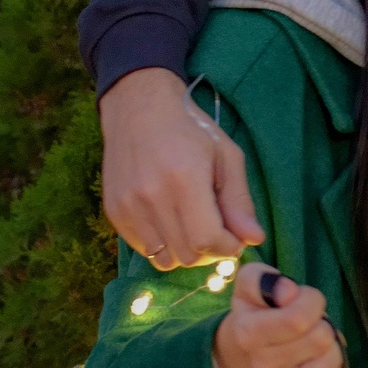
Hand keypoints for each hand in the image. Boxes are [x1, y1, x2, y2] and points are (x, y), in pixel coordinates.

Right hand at [100, 68, 263, 267]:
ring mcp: (128, 206)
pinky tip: (170, 221)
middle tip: (216, 230)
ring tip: (192, 226)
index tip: (235, 237)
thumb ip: (239, 200)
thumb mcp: (227, 156)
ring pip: (164, 259)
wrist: (138, 107)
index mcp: (184, 179)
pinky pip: (144, 249)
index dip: (228, 247)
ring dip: (185, 251)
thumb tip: (253, 239)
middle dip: (210, 251)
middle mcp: (151, 197)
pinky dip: (163, 245)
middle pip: (187, 255)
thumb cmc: (191, 129)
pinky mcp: (113, 212)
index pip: (207, 240)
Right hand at [213, 266, 345, 367]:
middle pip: (320, 340)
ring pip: (329, 367)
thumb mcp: (251, 284)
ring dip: (331, 349)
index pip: (299, 319)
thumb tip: (287, 290)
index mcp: (248, 333)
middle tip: (310, 323)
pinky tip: (325, 367)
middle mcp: (263, 365)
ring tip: (317, 342)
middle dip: (322, 323)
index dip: (311, 301)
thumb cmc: (258, 311)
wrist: (247, 353)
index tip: (303, 299)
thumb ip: (262, 278)